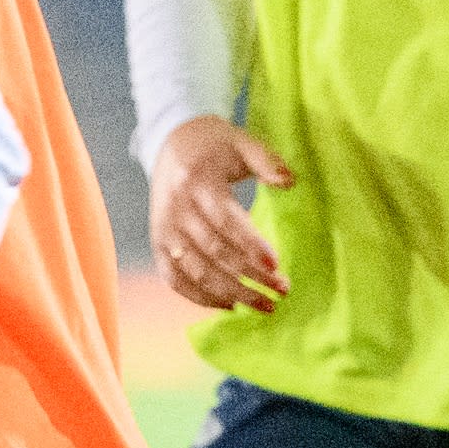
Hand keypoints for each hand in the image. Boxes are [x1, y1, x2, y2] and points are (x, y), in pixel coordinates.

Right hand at [147, 115, 294, 312]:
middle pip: (214, 252)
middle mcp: (176, 209)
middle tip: (282, 291)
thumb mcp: (242, 142)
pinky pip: (175, 280)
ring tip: (263, 304)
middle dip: (249, 276)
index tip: (276, 266)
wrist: (171, 144)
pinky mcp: (158, 245)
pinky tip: (229, 305)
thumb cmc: (215, 146)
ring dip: (231, 293)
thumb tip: (290, 182)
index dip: (250, 246)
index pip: (225, 221)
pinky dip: (200, 298)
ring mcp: (164, 230)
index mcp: (197, 182)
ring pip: (196, 272)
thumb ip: (267, 160)